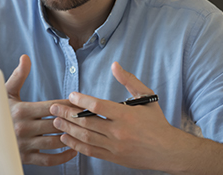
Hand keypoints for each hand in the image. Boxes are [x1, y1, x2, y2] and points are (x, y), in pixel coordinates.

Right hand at [5, 54, 77, 165]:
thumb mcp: (6, 92)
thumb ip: (19, 76)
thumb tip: (26, 58)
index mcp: (22, 111)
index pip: (52, 107)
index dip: (69, 105)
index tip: (80, 103)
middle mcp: (23, 128)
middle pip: (57, 124)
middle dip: (73, 120)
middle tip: (87, 117)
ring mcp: (25, 145)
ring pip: (56, 142)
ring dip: (71, 137)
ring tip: (82, 131)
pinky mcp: (26, 158)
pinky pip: (49, 160)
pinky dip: (63, 157)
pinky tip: (72, 149)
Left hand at [49, 62, 179, 169]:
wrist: (168, 151)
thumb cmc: (157, 122)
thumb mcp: (146, 96)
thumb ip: (129, 80)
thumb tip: (115, 65)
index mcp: (126, 115)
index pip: (98, 107)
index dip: (81, 100)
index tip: (70, 95)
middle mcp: (119, 132)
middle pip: (86, 122)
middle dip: (67, 114)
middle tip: (54, 108)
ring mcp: (115, 146)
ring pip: (85, 137)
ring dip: (68, 129)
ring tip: (55, 121)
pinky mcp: (113, 157)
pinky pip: (90, 151)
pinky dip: (75, 145)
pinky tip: (66, 138)